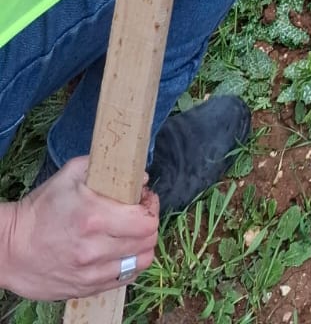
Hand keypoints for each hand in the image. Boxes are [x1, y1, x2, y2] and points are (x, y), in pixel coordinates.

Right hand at [0, 157, 157, 300]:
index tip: (144, 199)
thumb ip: (105, 167)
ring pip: (140, 264)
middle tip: (139, 214)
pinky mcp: (84, 289)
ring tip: (131, 235)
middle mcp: (95, 250)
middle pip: (147, 242)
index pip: (146, 221)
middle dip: (149, 224)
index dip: (151, 207)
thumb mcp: (69, 175)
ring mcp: (90, 274)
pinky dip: (128, 265)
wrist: (8, 248)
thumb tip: (139, 174)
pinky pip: (123, 280)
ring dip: (141, 247)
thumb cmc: (39, 210)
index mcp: (94, 218)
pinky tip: (119, 252)